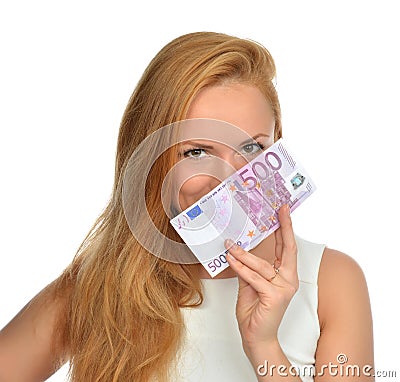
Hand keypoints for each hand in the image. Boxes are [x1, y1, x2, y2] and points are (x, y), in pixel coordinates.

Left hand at [225, 204, 298, 354]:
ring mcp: (284, 288)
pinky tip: (230, 259)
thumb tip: (239, 250)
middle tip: (278, 210)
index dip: (285, 228)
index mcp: (285, 275)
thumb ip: (248, 268)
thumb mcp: (250, 284)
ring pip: (262, 264)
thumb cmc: (254, 311)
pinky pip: (253, 277)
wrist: (256, 337)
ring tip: (230, 244)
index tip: (283, 211)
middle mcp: (289, 280)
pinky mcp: (275, 296)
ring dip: (243, 253)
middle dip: (283, 227)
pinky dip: (240, 267)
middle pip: (287, 249)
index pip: (286, 248)